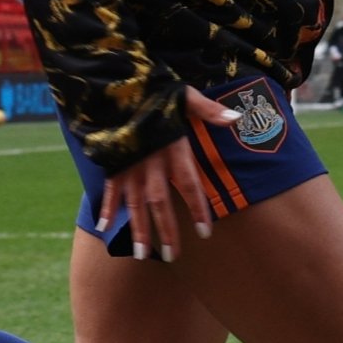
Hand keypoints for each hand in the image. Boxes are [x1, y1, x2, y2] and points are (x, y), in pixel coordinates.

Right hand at [98, 87, 241, 261]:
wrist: (115, 86)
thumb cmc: (154, 92)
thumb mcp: (185, 97)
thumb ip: (209, 111)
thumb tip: (237, 119)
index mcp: (173, 150)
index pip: (189, 186)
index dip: (197, 210)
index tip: (204, 233)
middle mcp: (151, 165)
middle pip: (161, 204)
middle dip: (167, 231)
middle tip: (174, 256)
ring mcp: (130, 167)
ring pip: (135, 205)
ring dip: (139, 230)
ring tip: (143, 255)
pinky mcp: (112, 165)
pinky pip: (110, 191)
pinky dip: (106, 209)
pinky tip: (105, 228)